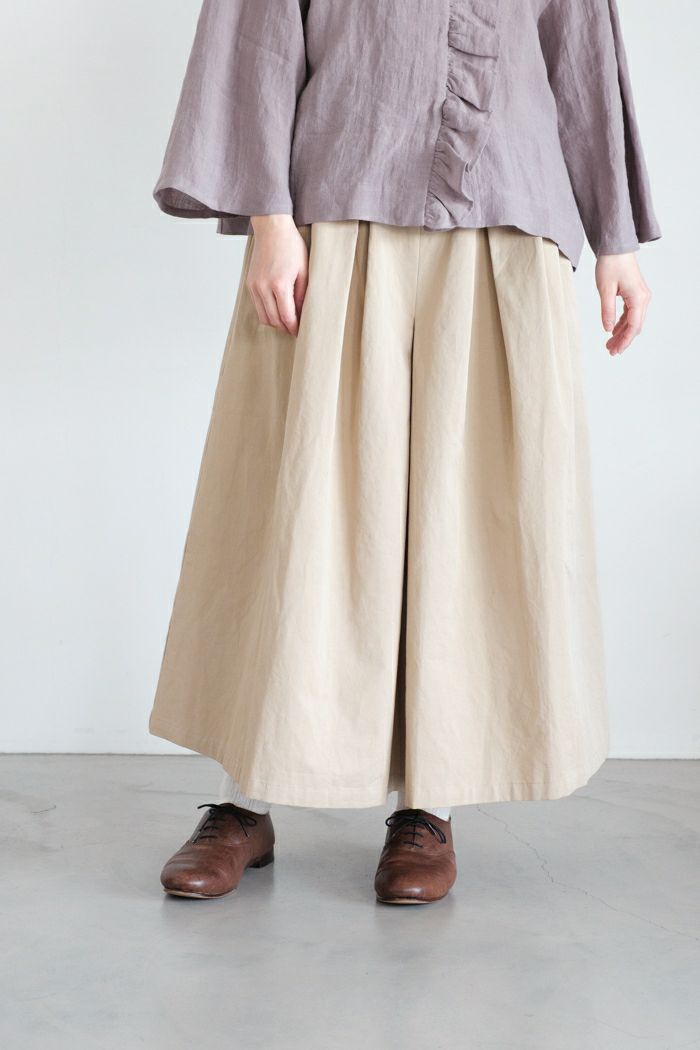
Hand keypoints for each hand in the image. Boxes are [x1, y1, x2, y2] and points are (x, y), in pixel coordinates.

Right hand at [246, 215, 307, 336]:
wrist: (271, 228)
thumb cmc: (291, 246)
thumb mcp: (304, 270)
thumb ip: (302, 294)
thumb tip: (302, 314)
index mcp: (279, 284)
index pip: (286, 316)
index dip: (294, 328)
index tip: (300, 333)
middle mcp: (263, 287)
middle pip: (273, 320)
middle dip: (285, 328)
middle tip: (294, 330)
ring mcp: (254, 285)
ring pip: (263, 316)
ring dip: (275, 322)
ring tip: (286, 322)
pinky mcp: (249, 283)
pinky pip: (257, 306)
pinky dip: (266, 312)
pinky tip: (276, 310)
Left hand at [595, 253, 651, 355]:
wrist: (615, 247)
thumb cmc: (610, 264)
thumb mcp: (605, 290)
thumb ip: (607, 311)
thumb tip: (608, 329)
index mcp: (638, 298)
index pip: (633, 326)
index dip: (624, 341)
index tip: (615, 351)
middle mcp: (643, 298)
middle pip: (635, 326)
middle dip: (623, 340)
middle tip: (610, 351)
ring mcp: (640, 296)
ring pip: (632, 321)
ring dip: (622, 333)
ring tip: (609, 344)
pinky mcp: (634, 294)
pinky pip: (630, 313)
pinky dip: (622, 323)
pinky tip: (613, 331)